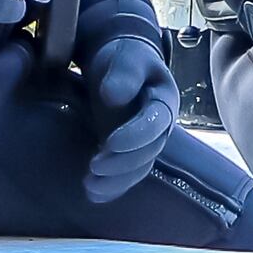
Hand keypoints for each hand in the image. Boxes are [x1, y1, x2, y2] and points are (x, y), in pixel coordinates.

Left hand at [78, 32, 182, 201]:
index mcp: (164, 101)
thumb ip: (124, 73)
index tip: (109, 143)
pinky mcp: (130, 152)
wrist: (122, 64)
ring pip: (138, 168)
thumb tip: (112, 96)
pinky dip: (113, 188)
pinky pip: (127, 174)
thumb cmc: (126, 56)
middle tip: (93, 167)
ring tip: (89, 186)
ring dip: (116, 181)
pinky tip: (93, 195)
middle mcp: (160, 126)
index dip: (135, 136)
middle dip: (122, 164)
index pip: (155, 123)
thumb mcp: (127, 56)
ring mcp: (145, 142)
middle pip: (148, 152)